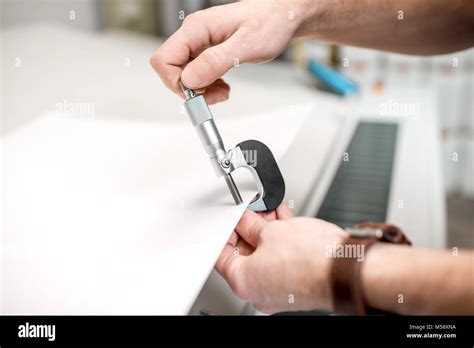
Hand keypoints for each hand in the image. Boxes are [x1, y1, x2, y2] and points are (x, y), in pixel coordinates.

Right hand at [150, 0, 309, 103]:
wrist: (283, 16)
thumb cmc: (270, 22)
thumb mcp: (246, 46)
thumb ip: (216, 62)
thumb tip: (190, 79)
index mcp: (198, 28)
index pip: (164, 59)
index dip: (176, 82)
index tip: (198, 92)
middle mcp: (194, 34)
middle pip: (170, 69)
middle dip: (189, 89)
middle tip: (215, 94)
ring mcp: (200, 42)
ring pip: (183, 74)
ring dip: (199, 90)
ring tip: (222, 90)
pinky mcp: (207, 51)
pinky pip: (196, 73)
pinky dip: (206, 85)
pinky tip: (222, 85)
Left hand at [215, 204, 347, 313]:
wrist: (348, 268)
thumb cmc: (313, 259)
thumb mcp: (272, 231)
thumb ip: (251, 224)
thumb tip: (245, 220)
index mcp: (243, 282)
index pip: (221, 254)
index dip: (226, 231)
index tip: (232, 219)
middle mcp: (259, 291)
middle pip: (245, 253)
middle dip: (250, 227)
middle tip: (254, 210)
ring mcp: (278, 289)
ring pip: (266, 255)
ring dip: (268, 231)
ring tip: (273, 211)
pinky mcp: (296, 284)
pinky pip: (281, 260)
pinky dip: (282, 241)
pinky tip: (286, 221)